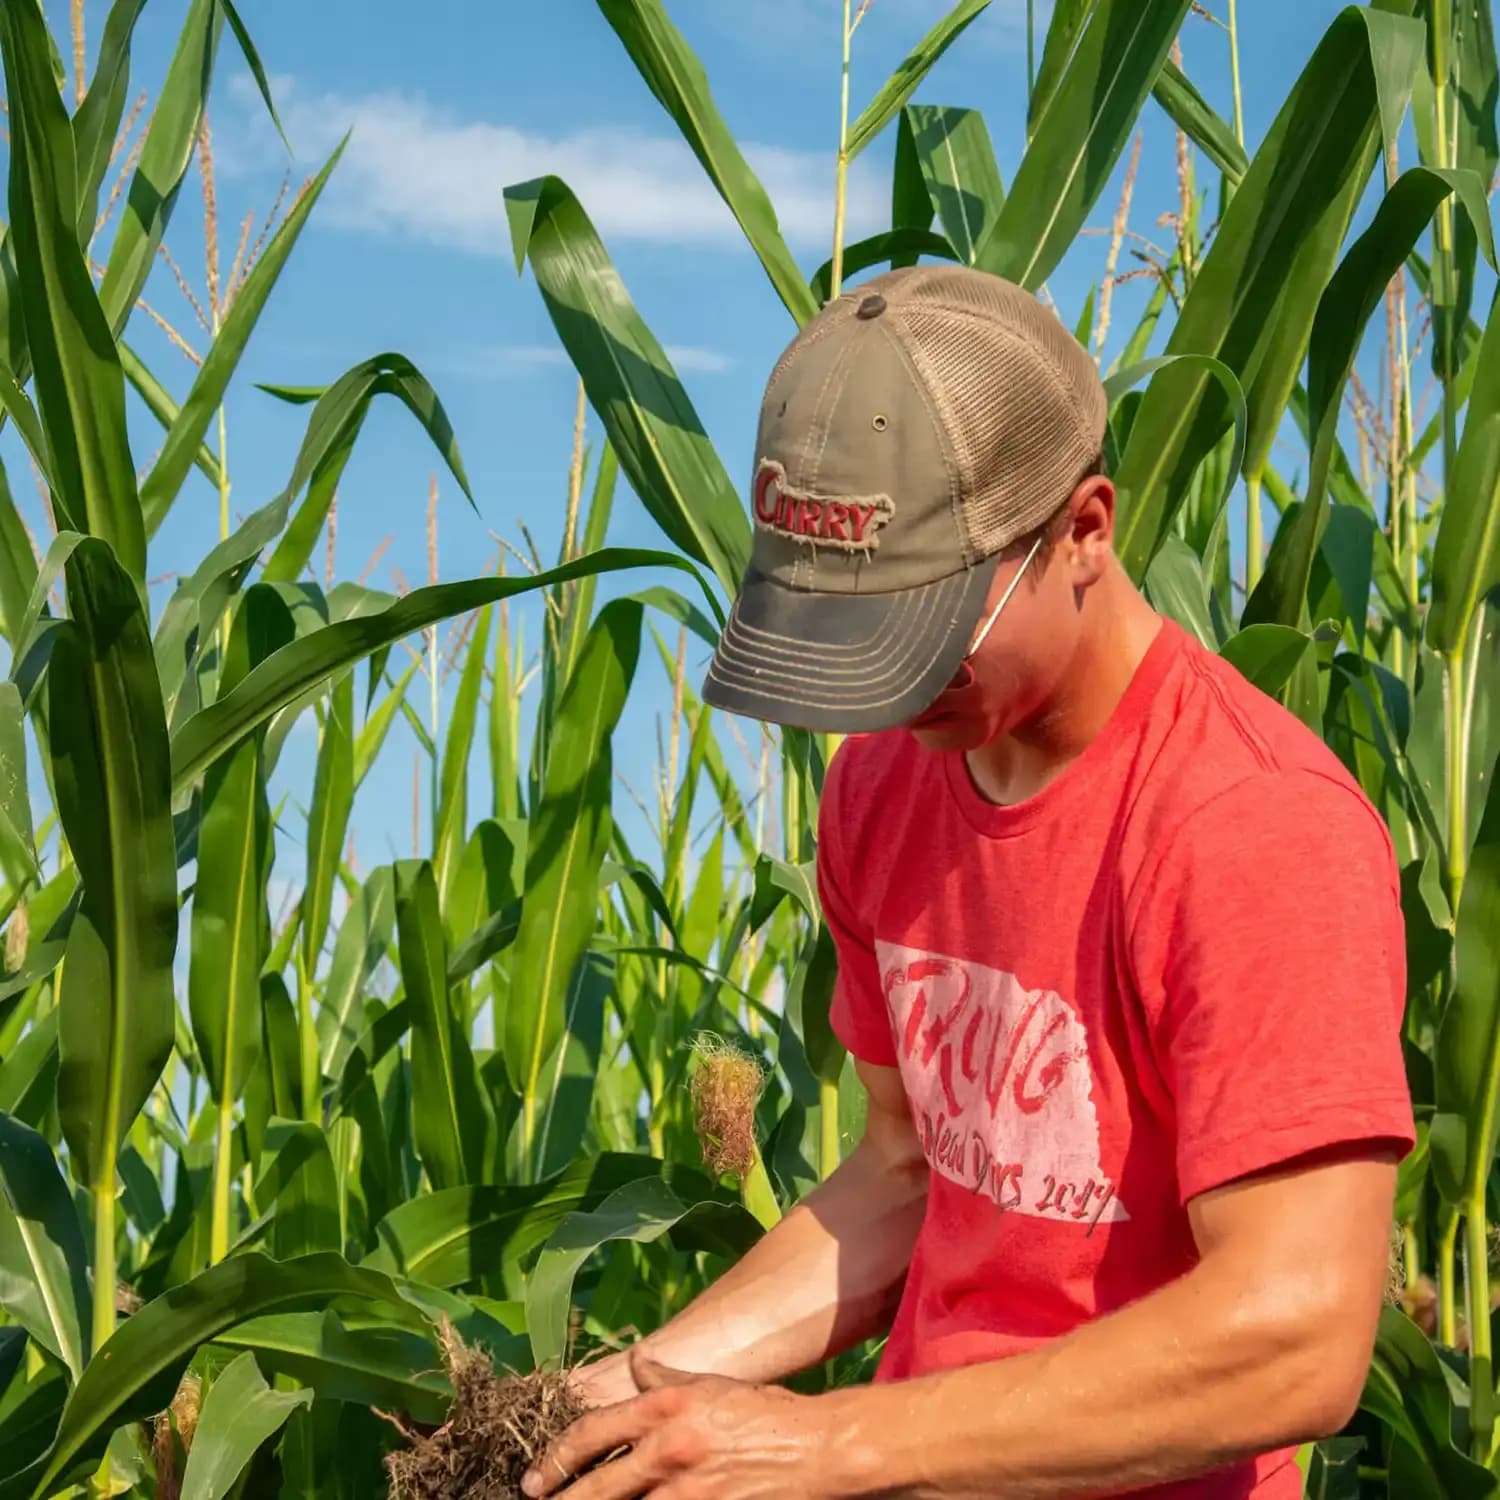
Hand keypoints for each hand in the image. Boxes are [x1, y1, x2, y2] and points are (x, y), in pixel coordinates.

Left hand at [523, 1344, 836, 1499]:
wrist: (814, 1448)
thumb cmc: (762, 1412)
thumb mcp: (709, 1384)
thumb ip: (666, 1375)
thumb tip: (635, 1361)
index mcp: (665, 1409)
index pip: (593, 1433)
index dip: (557, 1457)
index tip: (536, 1476)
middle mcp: (668, 1450)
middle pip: (596, 1487)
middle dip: (561, 1497)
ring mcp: (687, 1492)